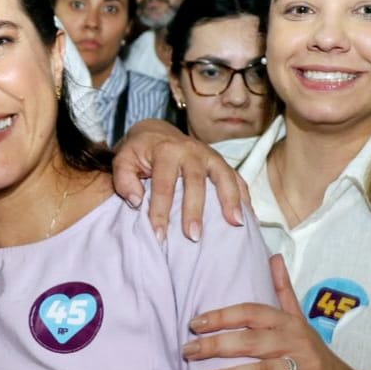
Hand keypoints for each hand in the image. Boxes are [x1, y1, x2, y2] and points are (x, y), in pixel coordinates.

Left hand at [112, 119, 247, 241]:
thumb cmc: (138, 153)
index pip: (163, 184)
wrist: (156, 132)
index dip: (160, 211)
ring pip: (223, 176)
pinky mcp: (221, 162)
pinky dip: (244, 196)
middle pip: (195, 182)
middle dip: (194, 210)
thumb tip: (137, 201)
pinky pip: (236, 178)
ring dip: (230, 200)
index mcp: (165, 151)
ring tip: (235, 224)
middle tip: (193, 237)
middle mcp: (191, 150)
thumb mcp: (123, 160)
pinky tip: (247, 217)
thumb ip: (123, 179)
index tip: (158, 236)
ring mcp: (210, 155)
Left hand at [183, 254, 358, 369]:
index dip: (222, 317)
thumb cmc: (310, 351)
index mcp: (288, 322)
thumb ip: (282, 291)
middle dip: (217, 346)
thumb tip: (274, 257)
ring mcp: (304, 368)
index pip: (251, 313)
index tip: (194, 324)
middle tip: (187, 352)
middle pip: (252, 341)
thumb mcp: (298, 319)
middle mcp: (296, 342)